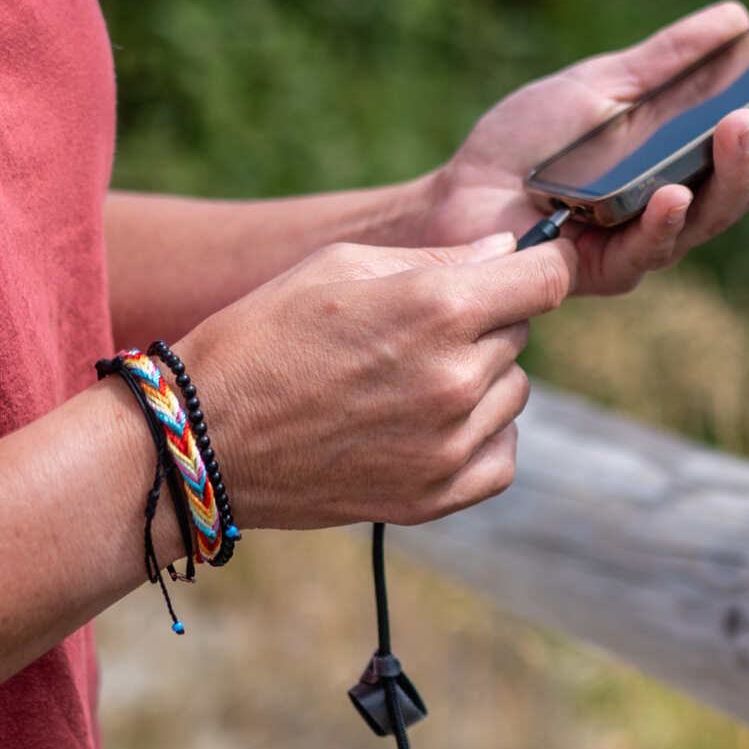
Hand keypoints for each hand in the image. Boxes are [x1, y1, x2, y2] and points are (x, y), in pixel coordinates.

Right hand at [173, 234, 573, 527]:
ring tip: (404, 379)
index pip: (547, 279)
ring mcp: (450, 444)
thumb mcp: (339, 268)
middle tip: (412, 331)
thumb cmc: (262, 337)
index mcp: (438, 310)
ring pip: (514, 392)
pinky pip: (503, 453)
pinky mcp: (438, 495)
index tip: (531, 266)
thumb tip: (508, 252)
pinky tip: (428, 423)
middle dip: (483, 322)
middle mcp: (456, 379)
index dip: (543, 265)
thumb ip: (437, 259)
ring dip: (481, 380)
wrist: (201, 438)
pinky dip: (480, 437)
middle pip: (520, 332)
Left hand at [417, 2, 748, 295]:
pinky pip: (651, 250)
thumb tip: (737, 19)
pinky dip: (668, 219)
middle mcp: (684, 204)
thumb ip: (667, 60)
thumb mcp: (603, 84)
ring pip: (717, 215)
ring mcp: (651, 239)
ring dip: (736, 170)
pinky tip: (674, 192)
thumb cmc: (526, 144)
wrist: (453, 194)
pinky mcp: (609, 270)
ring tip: (741, 124)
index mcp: (689, 160)